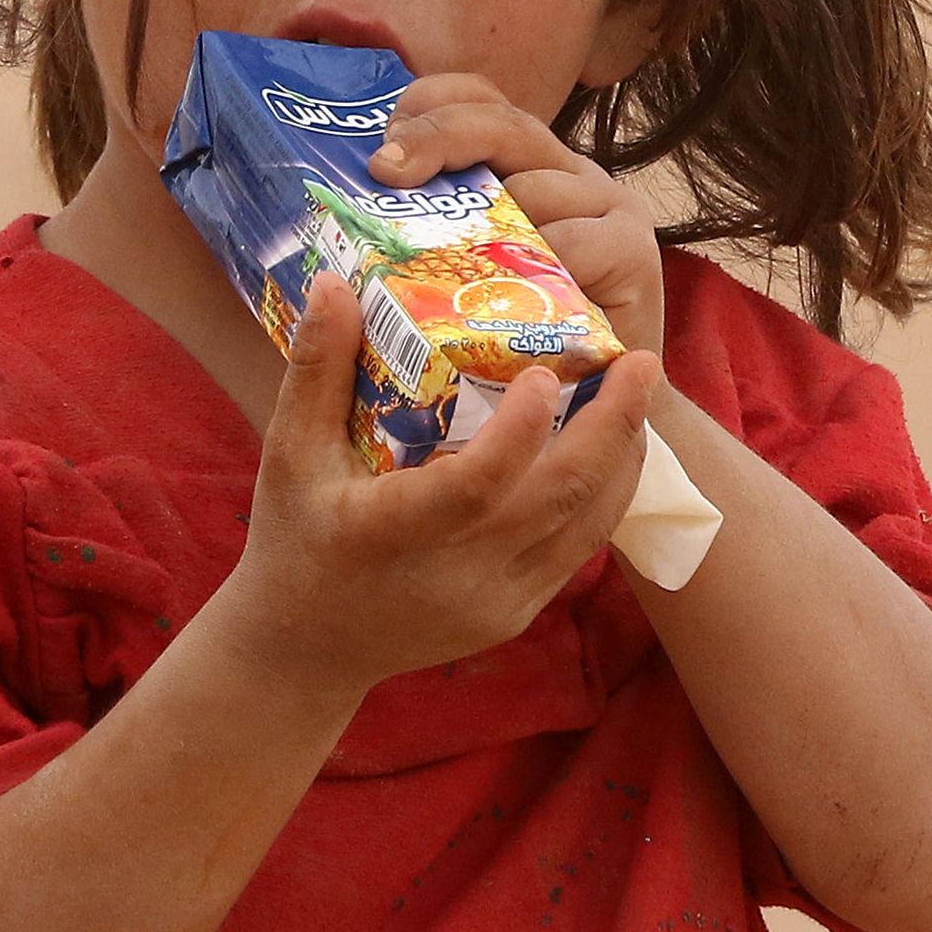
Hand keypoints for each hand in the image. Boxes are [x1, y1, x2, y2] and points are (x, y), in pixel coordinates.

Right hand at [221, 270, 663, 698]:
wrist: (308, 649)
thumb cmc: (295, 539)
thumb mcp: (289, 454)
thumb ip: (315, 370)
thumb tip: (334, 282)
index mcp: (394, 533)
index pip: (476, 485)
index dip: (519, 431)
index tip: (545, 372)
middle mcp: (457, 574)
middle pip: (558, 500)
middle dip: (612, 426)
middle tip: (642, 360)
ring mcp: (496, 601)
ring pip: (586, 526)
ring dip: (622, 456)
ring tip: (638, 391)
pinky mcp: (516, 614)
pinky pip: (578, 550)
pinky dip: (605, 495)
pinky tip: (614, 446)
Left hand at [367, 72, 666, 354]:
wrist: (584, 413)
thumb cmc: (504, 348)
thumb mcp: (453, 277)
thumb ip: (416, 236)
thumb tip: (344, 215)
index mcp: (525, 164)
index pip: (479, 99)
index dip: (430, 102)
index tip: (383, 139)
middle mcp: (569, 174)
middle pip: (503, 125)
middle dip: (438, 137)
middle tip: (386, 172)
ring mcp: (609, 207)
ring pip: (533, 189)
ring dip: (488, 233)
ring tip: (463, 281)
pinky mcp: (635, 252)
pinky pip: (571, 243)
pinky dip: (537, 269)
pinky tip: (516, 303)